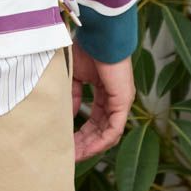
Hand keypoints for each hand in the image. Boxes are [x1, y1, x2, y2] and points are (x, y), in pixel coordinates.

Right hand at [70, 43, 134, 161]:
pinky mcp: (123, 101)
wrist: (97, 34)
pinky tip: (88, 149)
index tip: (66, 143)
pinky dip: (101, 141)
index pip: (94, 118)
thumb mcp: (73, 75)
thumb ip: (71, 94)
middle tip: (68, 155)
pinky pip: (114, 129)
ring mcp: (121, 101)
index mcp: (105, 90)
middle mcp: (116, 98)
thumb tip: (67, 114)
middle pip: (100, 128)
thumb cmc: (85, 47)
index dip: (80, 132)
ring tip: (75, 155)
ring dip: (91, 146)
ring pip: (108, 132)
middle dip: (84, 143)